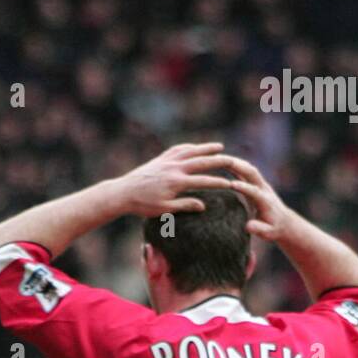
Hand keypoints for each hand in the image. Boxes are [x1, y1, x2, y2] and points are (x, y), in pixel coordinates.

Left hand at [114, 143, 236, 217]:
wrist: (124, 192)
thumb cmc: (143, 205)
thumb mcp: (164, 210)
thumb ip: (185, 206)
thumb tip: (203, 205)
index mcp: (177, 183)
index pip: (203, 181)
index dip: (218, 183)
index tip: (231, 184)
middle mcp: (174, 168)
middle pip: (202, 162)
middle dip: (219, 161)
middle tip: (233, 160)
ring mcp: (168, 161)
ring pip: (192, 151)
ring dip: (207, 149)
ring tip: (220, 147)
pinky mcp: (161, 158)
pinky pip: (179, 149)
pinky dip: (190, 147)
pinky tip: (196, 148)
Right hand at [225, 157, 295, 241]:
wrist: (283, 221)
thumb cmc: (273, 229)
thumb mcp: (269, 233)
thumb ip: (259, 229)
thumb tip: (248, 226)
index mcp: (266, 201)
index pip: (255, 192)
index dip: (245, 187)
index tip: (232, 185)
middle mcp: (264, 189)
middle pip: (252, 173)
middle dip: (238, 166)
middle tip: (223, 161)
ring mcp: (260, 184)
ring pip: (248, 169)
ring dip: (235, 162)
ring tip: (218, 158)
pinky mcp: (256, 183)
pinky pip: (245, 171)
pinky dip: (234, 165)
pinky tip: (221, 162)